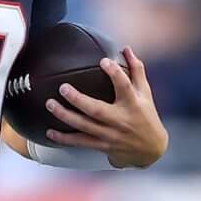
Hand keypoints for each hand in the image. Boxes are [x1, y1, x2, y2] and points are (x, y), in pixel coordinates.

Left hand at [43, 49, 167, 167]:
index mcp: (133, 104)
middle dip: (78, 99)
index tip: (103, 61)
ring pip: (85, 126)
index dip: (115, 74)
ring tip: (50, 104)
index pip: (124, 86)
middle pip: (97, 110)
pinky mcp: (102, 146)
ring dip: (65, 116)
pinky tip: (50, 132)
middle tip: (63, 88)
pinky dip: (64, 138)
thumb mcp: (146, 94)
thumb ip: (136, 70)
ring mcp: (110, 135)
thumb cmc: (147, 116)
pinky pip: (80, 142)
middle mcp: (120, 120)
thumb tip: (126, 49)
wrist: (150, 151)